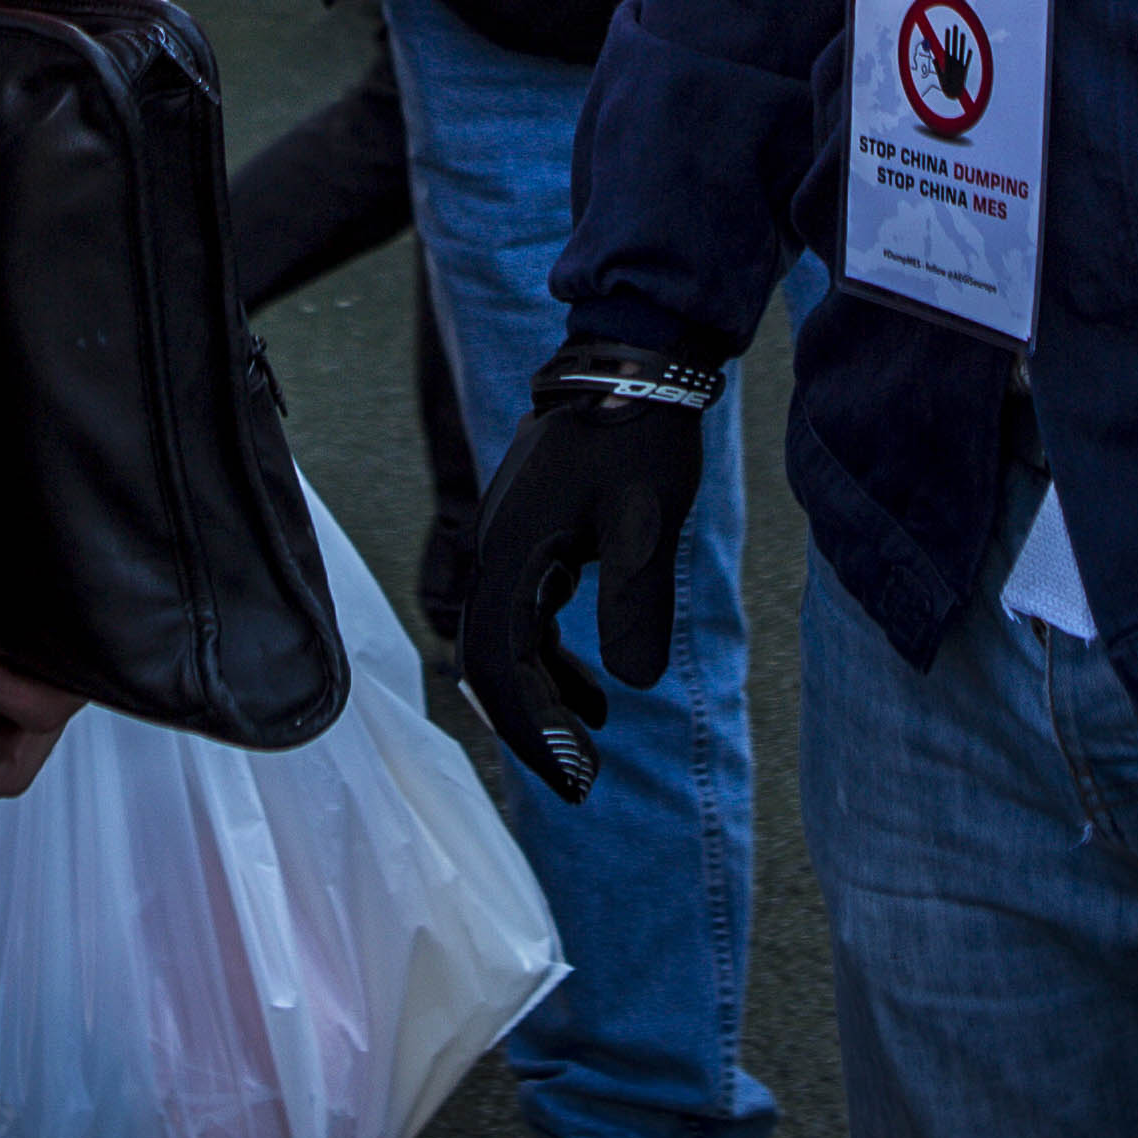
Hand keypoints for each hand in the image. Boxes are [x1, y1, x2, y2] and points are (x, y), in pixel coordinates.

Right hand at [456, 346, 717, 801]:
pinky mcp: (529, 534)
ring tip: (593, 736)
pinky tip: (594, 687)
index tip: (576, 776)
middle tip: (580, 778)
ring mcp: (507, 541)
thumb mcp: (646, 521)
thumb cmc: (639, 435)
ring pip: (506, 639)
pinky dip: (550, 657)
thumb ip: (637, 602)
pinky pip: (523, 613)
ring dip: (543, 692)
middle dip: (531, 724)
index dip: (532, 729)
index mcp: (512, 551)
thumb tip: (635, 688)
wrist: (633, 359)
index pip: (499, 664)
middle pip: (491, 660)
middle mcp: (494, 549)